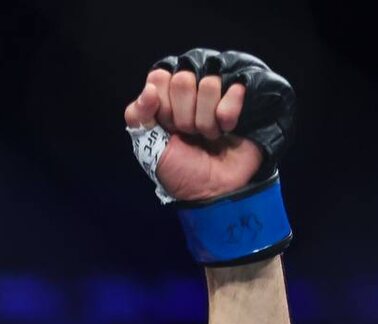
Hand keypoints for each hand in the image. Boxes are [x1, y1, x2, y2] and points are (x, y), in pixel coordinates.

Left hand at [123, 69, 262, 201]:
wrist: (214, 191)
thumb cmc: (181, 171)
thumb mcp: (148, 148)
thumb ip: (137, 117)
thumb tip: (149, 89)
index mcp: (165, 97)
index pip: (159, 78)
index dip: (162, 106)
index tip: (167, 128)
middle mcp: (191, 89)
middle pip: (183, 80)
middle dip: (184, 117)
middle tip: (189, 134)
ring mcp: (217, 90)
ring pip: (209, 85)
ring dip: (206, 122)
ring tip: (209, 136)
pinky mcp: (241, 95)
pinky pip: (234, 91)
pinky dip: (227, 118)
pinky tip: (227, 129)